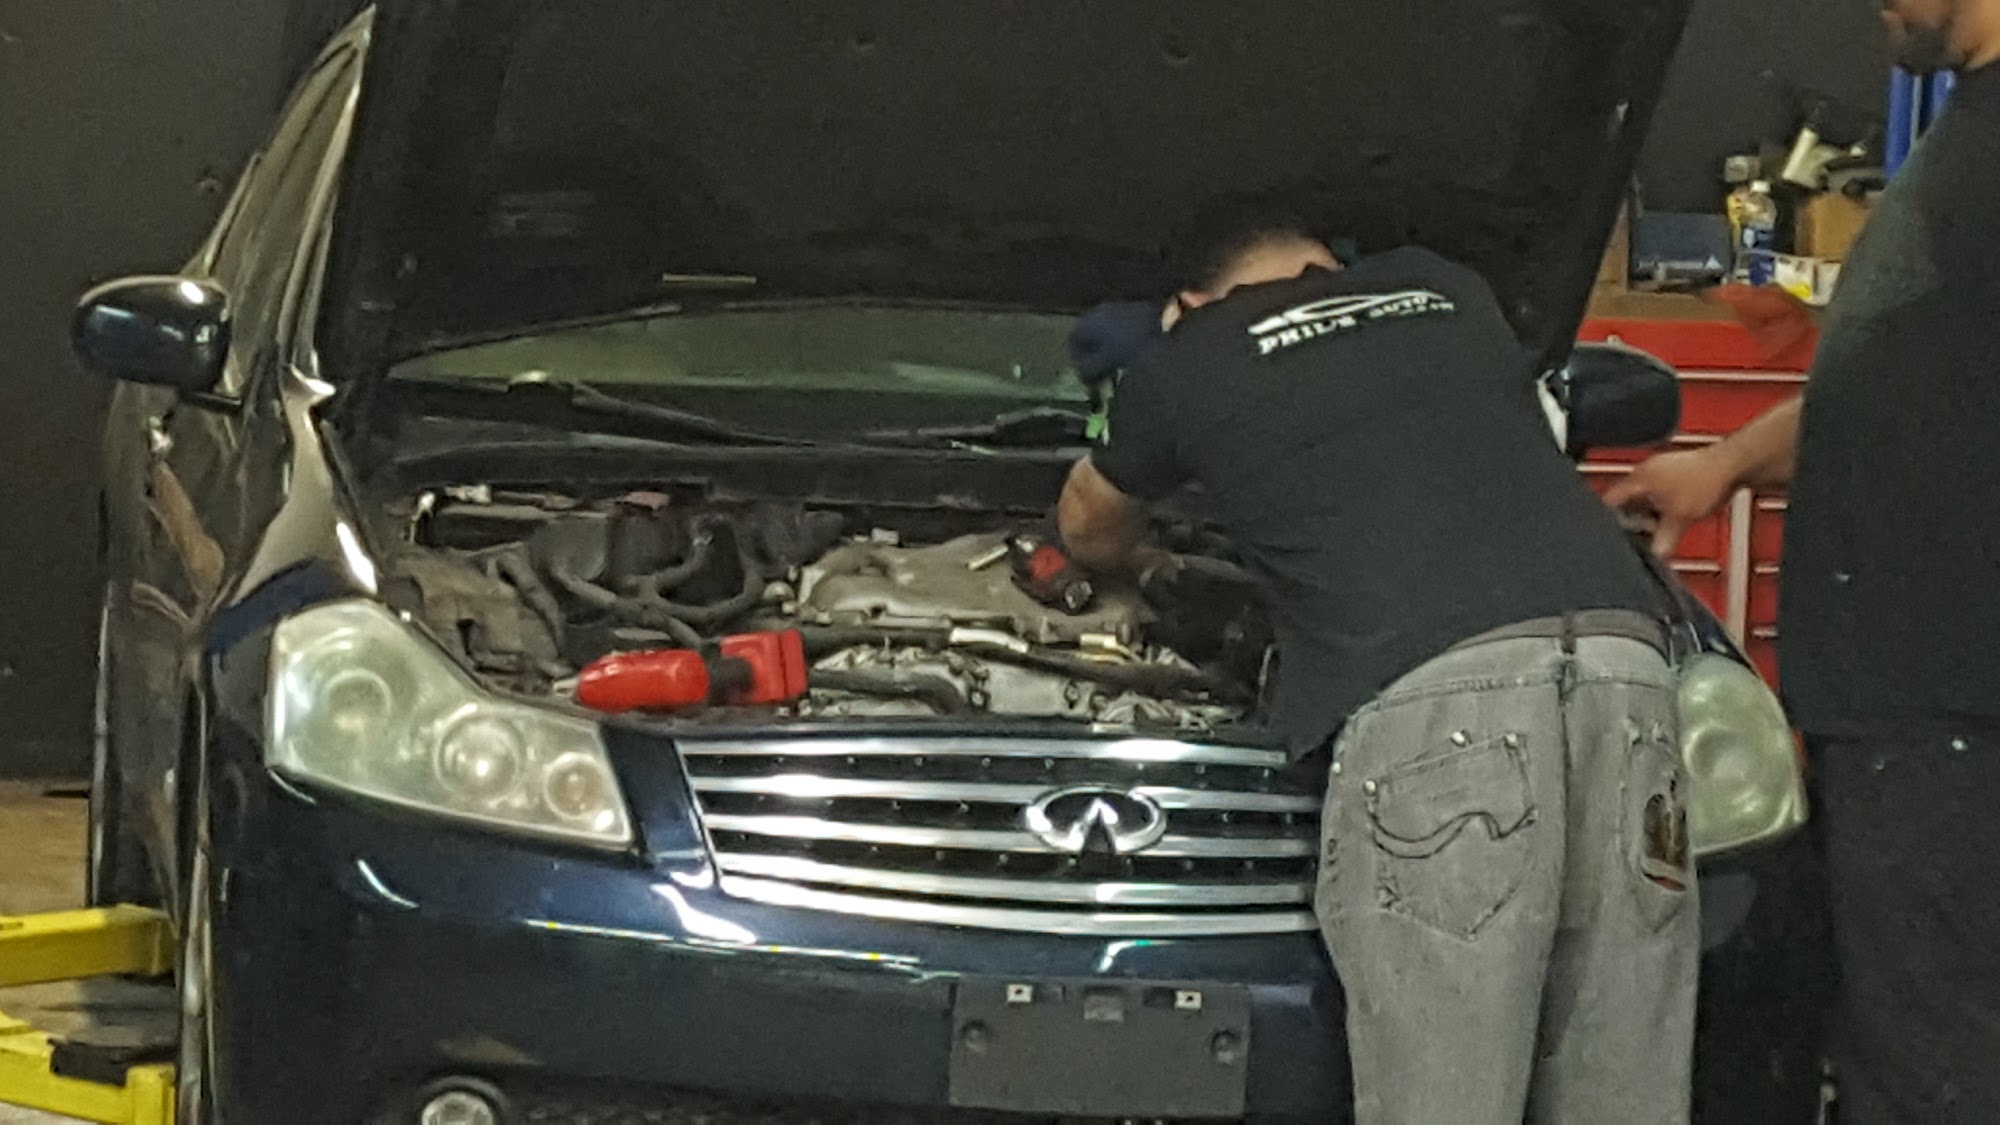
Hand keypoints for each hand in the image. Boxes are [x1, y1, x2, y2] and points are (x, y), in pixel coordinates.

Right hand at [1601, 447, 1740, 556]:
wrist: (1733, 466)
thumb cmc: (1707, 481)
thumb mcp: (1679, 519)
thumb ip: (1663, 541)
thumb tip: (1654, 557)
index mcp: (1638, 478)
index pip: (1608, 501)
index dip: (1605, 520)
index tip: (1608, 534)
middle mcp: (1646, 472)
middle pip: (1627, 502)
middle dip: (1633, 521)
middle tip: (1642, 536)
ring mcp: (1661, 471)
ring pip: (1645, 500)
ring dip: (1650, 516)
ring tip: (1662, 527)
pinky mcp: (1676, 475)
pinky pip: (1660, 496)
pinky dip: (1663, 509)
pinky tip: (1674, 517)